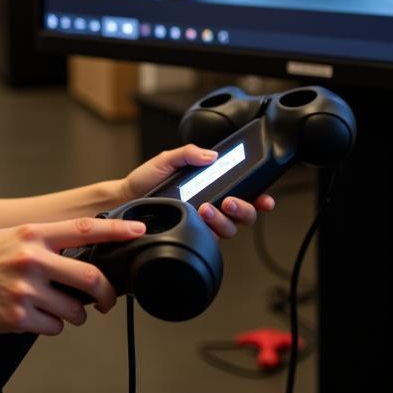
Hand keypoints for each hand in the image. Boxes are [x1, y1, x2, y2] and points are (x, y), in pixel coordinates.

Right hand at [0, 216, 147, 336]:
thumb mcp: (10, 237)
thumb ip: (43, 243)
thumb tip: (78, 254)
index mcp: (32, 234)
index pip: (84, 228)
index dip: (116, 230)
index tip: (138, 230)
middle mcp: (31, 259)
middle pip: (89, 278)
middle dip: (104, 294)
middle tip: (104, 300)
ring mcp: (25, 290)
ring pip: (73, 311)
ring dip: (72, 315)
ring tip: (53, 308)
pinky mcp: (16, 317)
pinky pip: (51, 328)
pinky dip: (49, 326)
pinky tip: (31, 316)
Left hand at [120, 145, 274, 239]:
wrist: (126, 198)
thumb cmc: (147, 179)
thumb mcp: (168, 159)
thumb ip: (189, 153)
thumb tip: (212, 155)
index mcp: (212, 184)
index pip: (243, 191)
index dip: (259, 197)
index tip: (266, 198)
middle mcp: (213, 204)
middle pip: (244, 214)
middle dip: (244, 209)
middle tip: (229, 201)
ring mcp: (204, 222)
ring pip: (230, 229)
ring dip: (223, 220)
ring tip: (206, 209)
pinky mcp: (192, 235)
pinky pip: (210, 239)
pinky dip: (209, 231)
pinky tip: (199, 220)